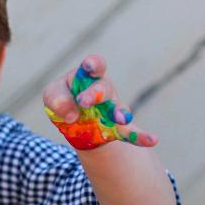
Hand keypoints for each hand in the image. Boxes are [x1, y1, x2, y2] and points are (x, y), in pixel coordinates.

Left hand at [42, 54, 157, 149]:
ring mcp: (111, 110)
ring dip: (120, 113)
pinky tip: (152, 140)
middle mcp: (103, 91)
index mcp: (86, 77)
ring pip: (118, 109)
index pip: (94, 65)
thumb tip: (71, 114)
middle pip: (104, 88)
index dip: (93, 64)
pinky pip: (130, 133)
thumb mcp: (52, 96)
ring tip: (121, 119)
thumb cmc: (63, 101)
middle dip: (95, 93)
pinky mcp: (115, 129)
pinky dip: (141, 137)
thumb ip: (56, 98)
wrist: (74, 123)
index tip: (90, 66)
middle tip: (84, 102)